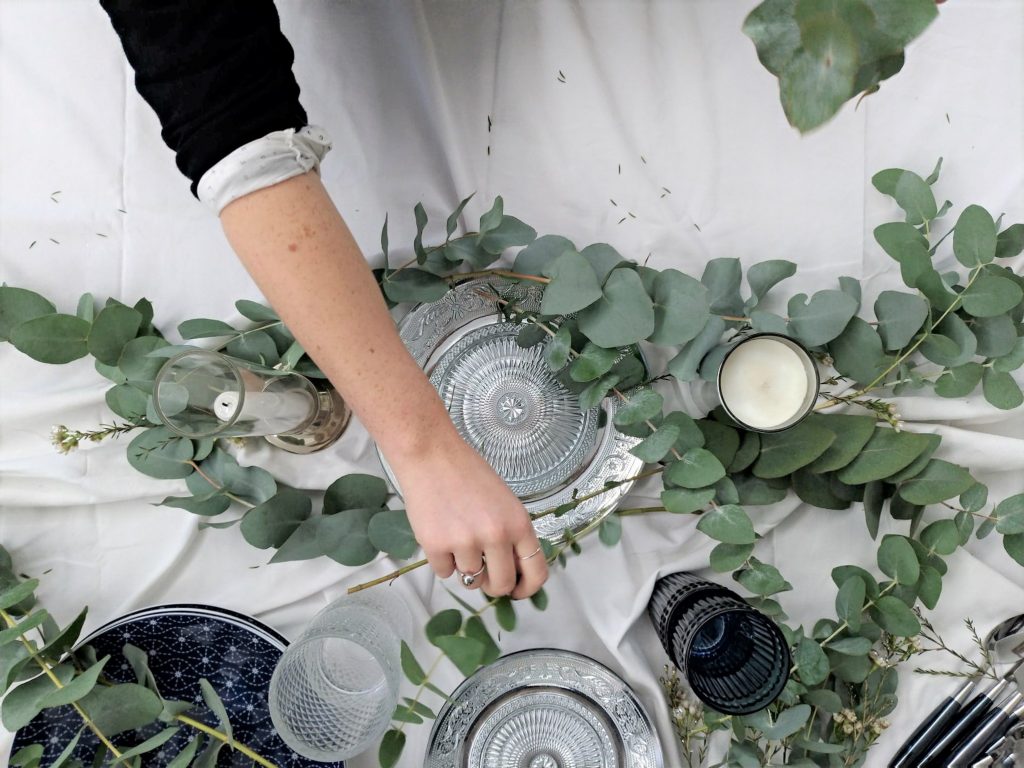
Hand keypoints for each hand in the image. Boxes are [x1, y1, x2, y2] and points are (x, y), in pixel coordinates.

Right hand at [392, 429, 547, 599]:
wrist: (431, 455)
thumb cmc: (468, 474)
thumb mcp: (504, 502)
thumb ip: (512, 534)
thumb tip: (512, 570)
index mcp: (519, 523)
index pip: (536, 571)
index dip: (527, 589)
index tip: (517, 592)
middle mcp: (496, 536)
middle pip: (501, 585)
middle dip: (492, 586)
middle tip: (483, 574)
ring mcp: (465, 543)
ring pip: (470, 580)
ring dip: (464, 568)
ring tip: (457, 539)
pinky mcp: (436, 546)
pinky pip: (443, 572)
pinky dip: (442, 560)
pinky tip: (439, 533)